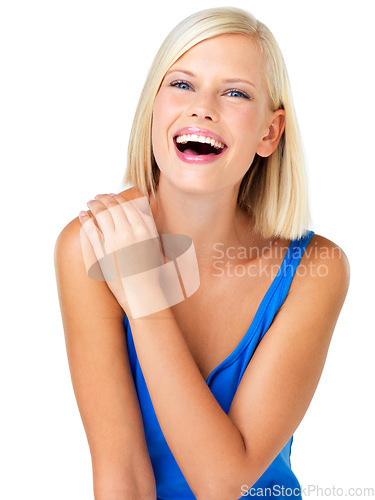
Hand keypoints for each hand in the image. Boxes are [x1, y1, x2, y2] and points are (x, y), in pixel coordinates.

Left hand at [78, 193, 165, 316]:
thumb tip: (142, 209)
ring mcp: (114, 241)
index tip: (111, 196)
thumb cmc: (151, 271)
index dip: (117, 199)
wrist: (141, 292)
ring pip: (101, 215)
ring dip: (94, 205)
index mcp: (144, 229)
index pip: (127, 206)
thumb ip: (150, 225)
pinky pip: (91, 230)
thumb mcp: (155, 244)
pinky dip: (86, 220)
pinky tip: (82, 215)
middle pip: (113, 207)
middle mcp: (129, 232)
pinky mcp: (102, 252)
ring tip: (89, 203)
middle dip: (104, 199)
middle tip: (97, 196)